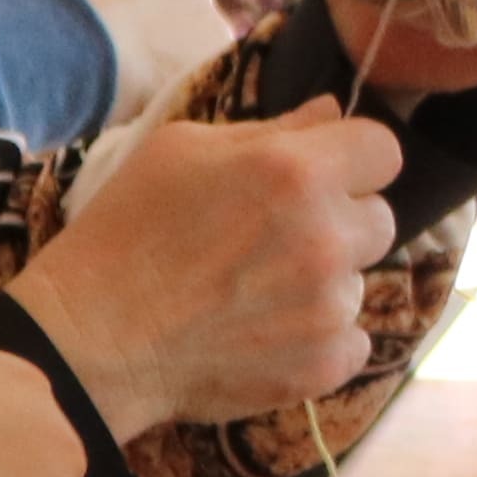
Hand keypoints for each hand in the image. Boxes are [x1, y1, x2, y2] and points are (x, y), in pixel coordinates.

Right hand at [8, 113, 405, 430]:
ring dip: (322, 285)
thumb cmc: (126, 230)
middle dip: (338, 224)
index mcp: (296, 171)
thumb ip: (272, 129)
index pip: (383, 151)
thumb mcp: (181, 150)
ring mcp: (329, 307)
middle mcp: (325, 237)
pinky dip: (318, 341)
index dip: (354, 161)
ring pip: (358, 282)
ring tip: (252, 294)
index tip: (324, 178)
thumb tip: (333, 112)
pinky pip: (353, 342)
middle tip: (274, 241)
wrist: (93, 338)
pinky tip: (262, 335)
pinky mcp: (324, 364)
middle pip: (379, 219)